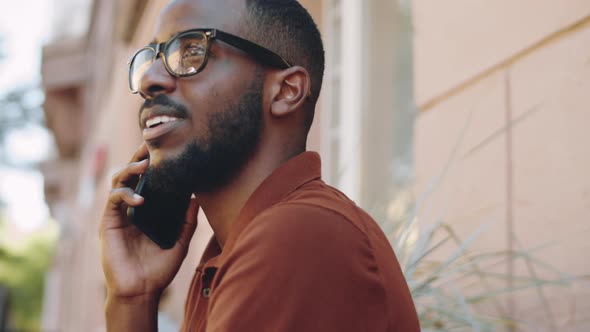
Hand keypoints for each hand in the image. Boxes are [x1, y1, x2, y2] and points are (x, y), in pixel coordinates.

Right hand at [99, 143, 198, 300]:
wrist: (142, 290)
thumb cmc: (159, 267)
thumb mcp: (180, 240)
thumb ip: (187, 220)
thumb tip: (197, 197)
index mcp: (148, 208)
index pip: (149, 179)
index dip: (154, 163)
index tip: (166, 147)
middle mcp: (132, 206)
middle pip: (132, 173)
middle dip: (140, 157)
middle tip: (150, 144)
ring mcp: (119, 213)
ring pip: (119, 180)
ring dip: (131, 169)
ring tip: (145, 165)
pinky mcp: (108, 222)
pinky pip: (113, 200)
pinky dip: (125, 194)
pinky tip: (140, 199)